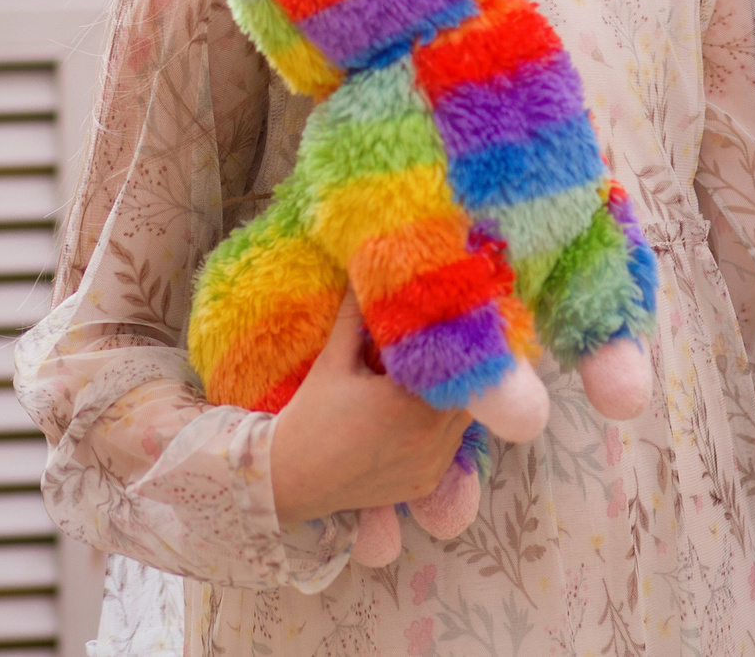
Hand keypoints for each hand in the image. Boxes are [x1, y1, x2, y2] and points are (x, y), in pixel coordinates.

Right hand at [267, 293, 471, 524]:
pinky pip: (448, 449)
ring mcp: (432, 463)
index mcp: (411, 403)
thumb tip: (362, 272)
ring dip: (451, 403)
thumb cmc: (311, 416)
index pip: (457, 365)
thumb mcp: (334, 362)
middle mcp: (431, 436)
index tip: (449, 331)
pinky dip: (440, 434)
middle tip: (442, 355)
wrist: (288, 479)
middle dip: (456, 374)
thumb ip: (355, 317)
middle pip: (467, 392)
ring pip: (462, 422)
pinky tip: (416, 421)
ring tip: (428, 386)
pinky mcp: (426, 483)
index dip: (457, 347)